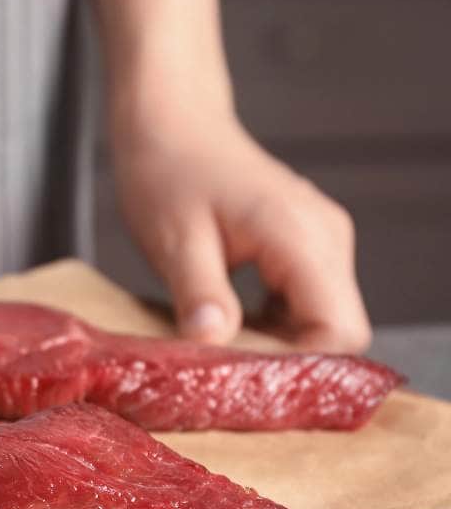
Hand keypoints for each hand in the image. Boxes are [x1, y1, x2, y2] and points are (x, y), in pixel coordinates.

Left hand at [111, 101, 370, 352]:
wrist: (170, 125)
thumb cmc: (167, 173)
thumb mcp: (174, 241)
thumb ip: (200, 294)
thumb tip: (214, 343)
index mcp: (302, 237)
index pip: (340, 331)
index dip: (299, 368)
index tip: (248, 383)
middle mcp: (326, 237)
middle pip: (338, 328)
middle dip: (288, 360)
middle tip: (228, 372)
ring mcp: (320, 238)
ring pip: (323, 317)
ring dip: (279, 343)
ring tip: (223, 348)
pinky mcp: (304, 242)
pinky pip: (306, 299)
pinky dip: (274, 322)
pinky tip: (231, 324)